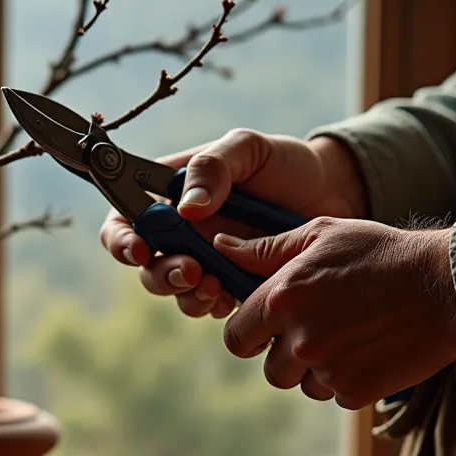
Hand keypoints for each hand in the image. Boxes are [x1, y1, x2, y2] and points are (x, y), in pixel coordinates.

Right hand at [99, 129, 367, 317]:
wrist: (335, 193)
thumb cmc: (284, 164)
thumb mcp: (247, 148)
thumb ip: (213, 168)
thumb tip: (186, 208)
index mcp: (170, 196)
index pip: (124, 221)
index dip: (121, 240)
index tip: (139, 250)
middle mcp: (181, 234)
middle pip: (146, 267)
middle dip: (162, 276)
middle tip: (191, 273)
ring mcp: (207, 262)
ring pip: (178, 293)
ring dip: (189, 296)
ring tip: (216, 288)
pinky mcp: (235, 286)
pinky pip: (215, 307)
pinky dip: (219, 307)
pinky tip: (236, 297)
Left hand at [212, 218, 455, 407]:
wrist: (448, 288)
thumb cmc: (382, 253)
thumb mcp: (322, 235)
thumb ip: (267, 248)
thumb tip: (221, 248)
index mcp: (281, 298)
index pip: (235, 338)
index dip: (249, 335)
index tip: (267, 329)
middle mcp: (299, 337)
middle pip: (269, 369)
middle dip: (286, 355)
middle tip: (319, 331)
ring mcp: (327, 368)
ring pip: (302, 384)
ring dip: (317, 369)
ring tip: (350, 336)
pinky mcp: (355, 391)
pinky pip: (335, 394)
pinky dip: (348, 378)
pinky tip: (371, 349)